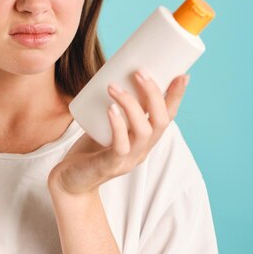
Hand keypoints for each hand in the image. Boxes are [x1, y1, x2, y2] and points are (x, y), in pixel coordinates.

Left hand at [48, 69, 189, 197]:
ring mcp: (128, 159)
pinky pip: (120, 146)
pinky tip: (111, 109)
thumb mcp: (105, 126)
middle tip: (139, 71)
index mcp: (145, 139)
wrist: (70, 182)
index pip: (168, 116)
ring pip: (143, 131)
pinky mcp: (110, 165)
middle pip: (160, 121)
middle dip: (154, 94)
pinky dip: (118, 125)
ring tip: (114, 86)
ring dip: (131, 105)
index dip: (176, 97)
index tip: (182, 74)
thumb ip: (112, 107)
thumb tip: (112, 73)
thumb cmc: (88, 150)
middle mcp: (142, 150)